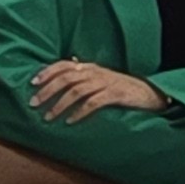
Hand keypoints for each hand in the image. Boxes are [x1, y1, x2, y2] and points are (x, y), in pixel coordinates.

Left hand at [28, 59, 165, 122]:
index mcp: (92, 67)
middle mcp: (97, 72)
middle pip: (66, 77)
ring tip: (48, 117)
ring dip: (59, 104)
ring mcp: (107, 83)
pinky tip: (70, 121)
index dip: (47, 72)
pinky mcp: (116, 95)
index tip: (32, 83)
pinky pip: (94, 103)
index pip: (64, 64)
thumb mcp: (104, 76)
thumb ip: (86, 72)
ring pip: (77, 90)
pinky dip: (80, 112)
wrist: (152, 93)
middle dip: (47, 91)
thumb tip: (69, 62)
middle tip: (34, 103)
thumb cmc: (125, 87)